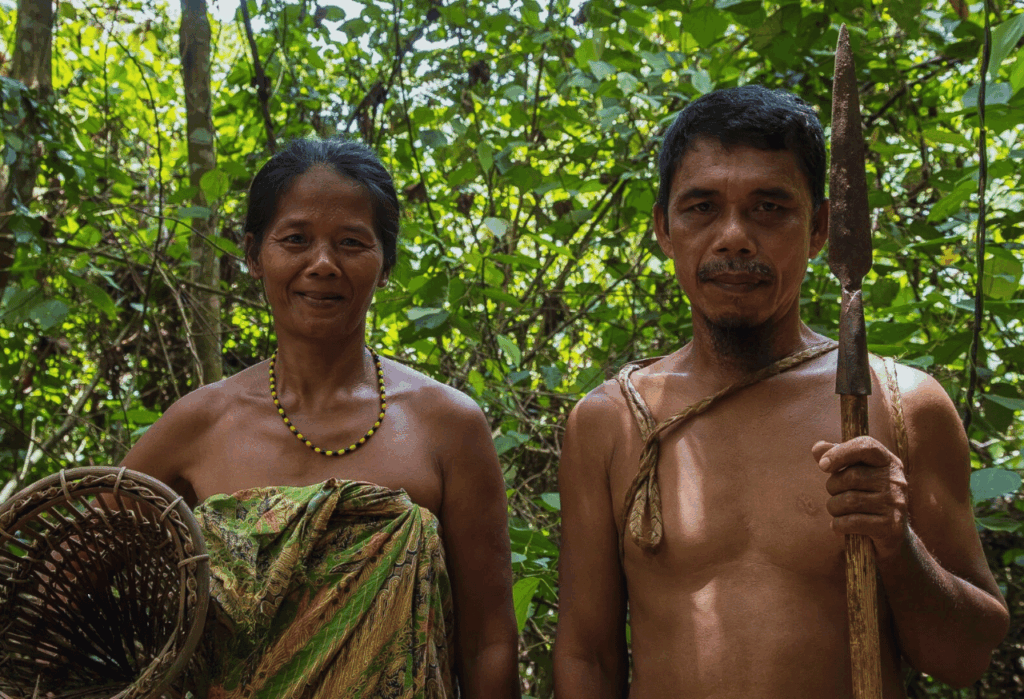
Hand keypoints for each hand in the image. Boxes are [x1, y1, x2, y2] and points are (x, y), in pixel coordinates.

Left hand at [812, 437, 909, 558]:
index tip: (822, 465)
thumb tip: (817, 448)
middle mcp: (895, 480)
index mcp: (887, 461)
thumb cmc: (868, 498)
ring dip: (833, 507)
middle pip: (851, 477)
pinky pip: (852, 522)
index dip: (840, 452)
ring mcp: (895, 503)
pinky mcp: (890, 525)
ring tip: (837, 511)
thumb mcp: (856, 474)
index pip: (866, 446)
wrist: (894, 536)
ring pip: (849, 500)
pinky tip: (838, 525)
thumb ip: (837, 458)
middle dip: (832, 487)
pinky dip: (838, 524)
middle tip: (834, 494)